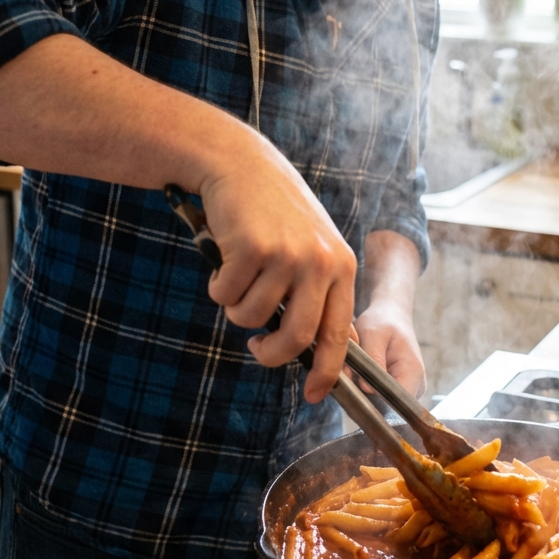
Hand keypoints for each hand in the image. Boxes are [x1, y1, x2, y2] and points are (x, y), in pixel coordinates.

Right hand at [200, 126, 355, 402]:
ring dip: (236, 308)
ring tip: (237, 278)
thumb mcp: (311, 247)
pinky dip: (217, 286)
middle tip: (256, 350)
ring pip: (252, 318)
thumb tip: (323, 348)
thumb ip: (319, 291)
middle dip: (270, 355)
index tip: (314, 395)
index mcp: (341, 265)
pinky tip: (223, 257)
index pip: (338, 334)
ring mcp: (287, 254)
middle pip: (295, 338)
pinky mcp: (252, 248)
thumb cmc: (273, 211)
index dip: (326, 372)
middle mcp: (320, 261)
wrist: (240, 163)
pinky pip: (226, 295)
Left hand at [354, 301, 425, 399]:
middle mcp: (415, 386)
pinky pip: (380, 396)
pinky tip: (359, 372)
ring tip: (355, 369)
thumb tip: (368, 389)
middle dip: (364, 394)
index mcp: (413, 373)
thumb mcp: (374, 334)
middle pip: (388, 406)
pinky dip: (366, 387)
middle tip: (349, 374)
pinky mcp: (398, 389)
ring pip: (381, 402)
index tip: (354, 387)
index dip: (374, 401)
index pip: (396, 403)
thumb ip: (373, 361)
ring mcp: (408, 389)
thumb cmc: (383, 321)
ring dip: (363, 390)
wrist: (391, 315)